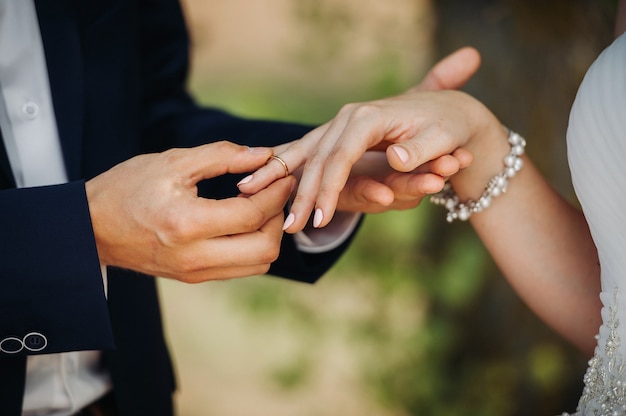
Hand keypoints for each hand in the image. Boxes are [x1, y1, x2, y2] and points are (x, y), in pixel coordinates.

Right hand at [86, 142, 294, 282]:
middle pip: (265, 249)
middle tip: (276, 194)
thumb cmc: (127, 188)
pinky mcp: (194, 277)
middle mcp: (195, 256)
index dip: (277, 194)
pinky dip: (253, 247)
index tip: (284, 175)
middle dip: (279, 219)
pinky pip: (240, 268)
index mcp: (188, 224)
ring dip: (270, 236)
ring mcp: (195, 272)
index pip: (253, 214)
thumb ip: (223, 155)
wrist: (91, 228)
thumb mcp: (172, 162)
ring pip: (258, 264)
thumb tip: (263, 155)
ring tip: (263, 207)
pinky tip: (246, 223)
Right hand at [238, 47, 484, 231]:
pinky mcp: (333, 135)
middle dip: (302, 194)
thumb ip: (418, 150)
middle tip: (291, 227)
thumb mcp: (442, 135)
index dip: (328, 188)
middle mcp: (346, 118)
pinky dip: (280, 167)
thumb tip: (394, 161)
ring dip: (283, 180)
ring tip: (256, 200)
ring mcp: (337, 125)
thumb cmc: (447, 123)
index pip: (340, 157)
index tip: (320, 217)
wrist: (446, 107)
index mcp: (367, 117)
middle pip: (317, 159)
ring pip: (305, 155)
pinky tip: (254, 180)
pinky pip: (302, 153)